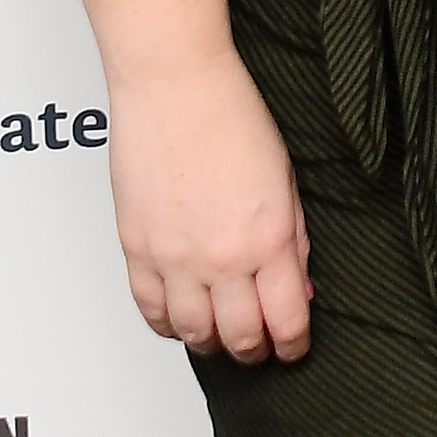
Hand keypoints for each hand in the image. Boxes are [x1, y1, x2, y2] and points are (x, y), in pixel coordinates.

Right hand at [104, 51, 314, 365]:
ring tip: (222, 335)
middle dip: (255, 350)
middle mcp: (222, 257)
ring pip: (193, 334)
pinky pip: (150, 310)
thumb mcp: (286, 179)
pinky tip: (181, 319)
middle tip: (260, 346)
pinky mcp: (138, 250)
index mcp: (269, 238)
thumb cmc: (233, 116)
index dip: (292, 344)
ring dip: (211, 342)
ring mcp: (175, 258)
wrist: (176, 86)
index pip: (286, 320)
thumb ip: (293, 239)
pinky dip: (168, 325)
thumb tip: (299, 286)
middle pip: (240, 337)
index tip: (294, 347)